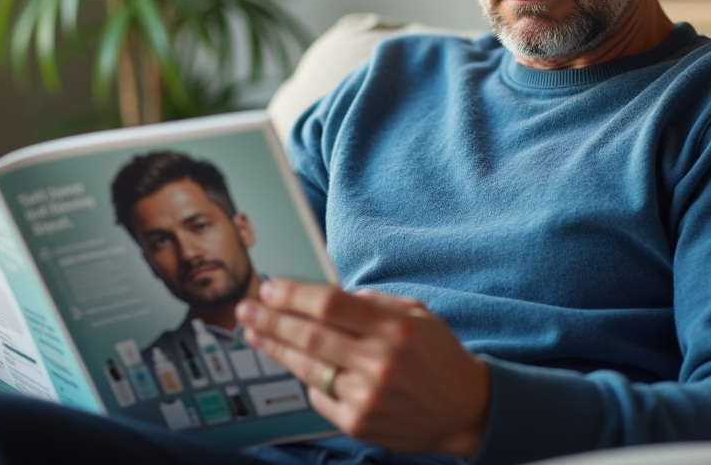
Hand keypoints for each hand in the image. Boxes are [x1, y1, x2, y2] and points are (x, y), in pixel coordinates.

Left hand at [236, 280, 489, 456]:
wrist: (463, 409)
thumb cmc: (438, 355)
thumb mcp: (417, 314)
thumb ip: (373, 302)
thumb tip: (324, 294)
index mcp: (395, 328)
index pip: (330, 304)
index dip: (293, 295)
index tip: (269, 288)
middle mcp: (379, 363)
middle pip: (309, 335)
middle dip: (271, 319)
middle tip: (246, 308)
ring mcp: (367, 397)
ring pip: (307, 367)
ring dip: (275, 347)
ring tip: (254, 331)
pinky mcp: (358, 423)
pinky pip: (318, 395)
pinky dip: (307, 378)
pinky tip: (298, 365)